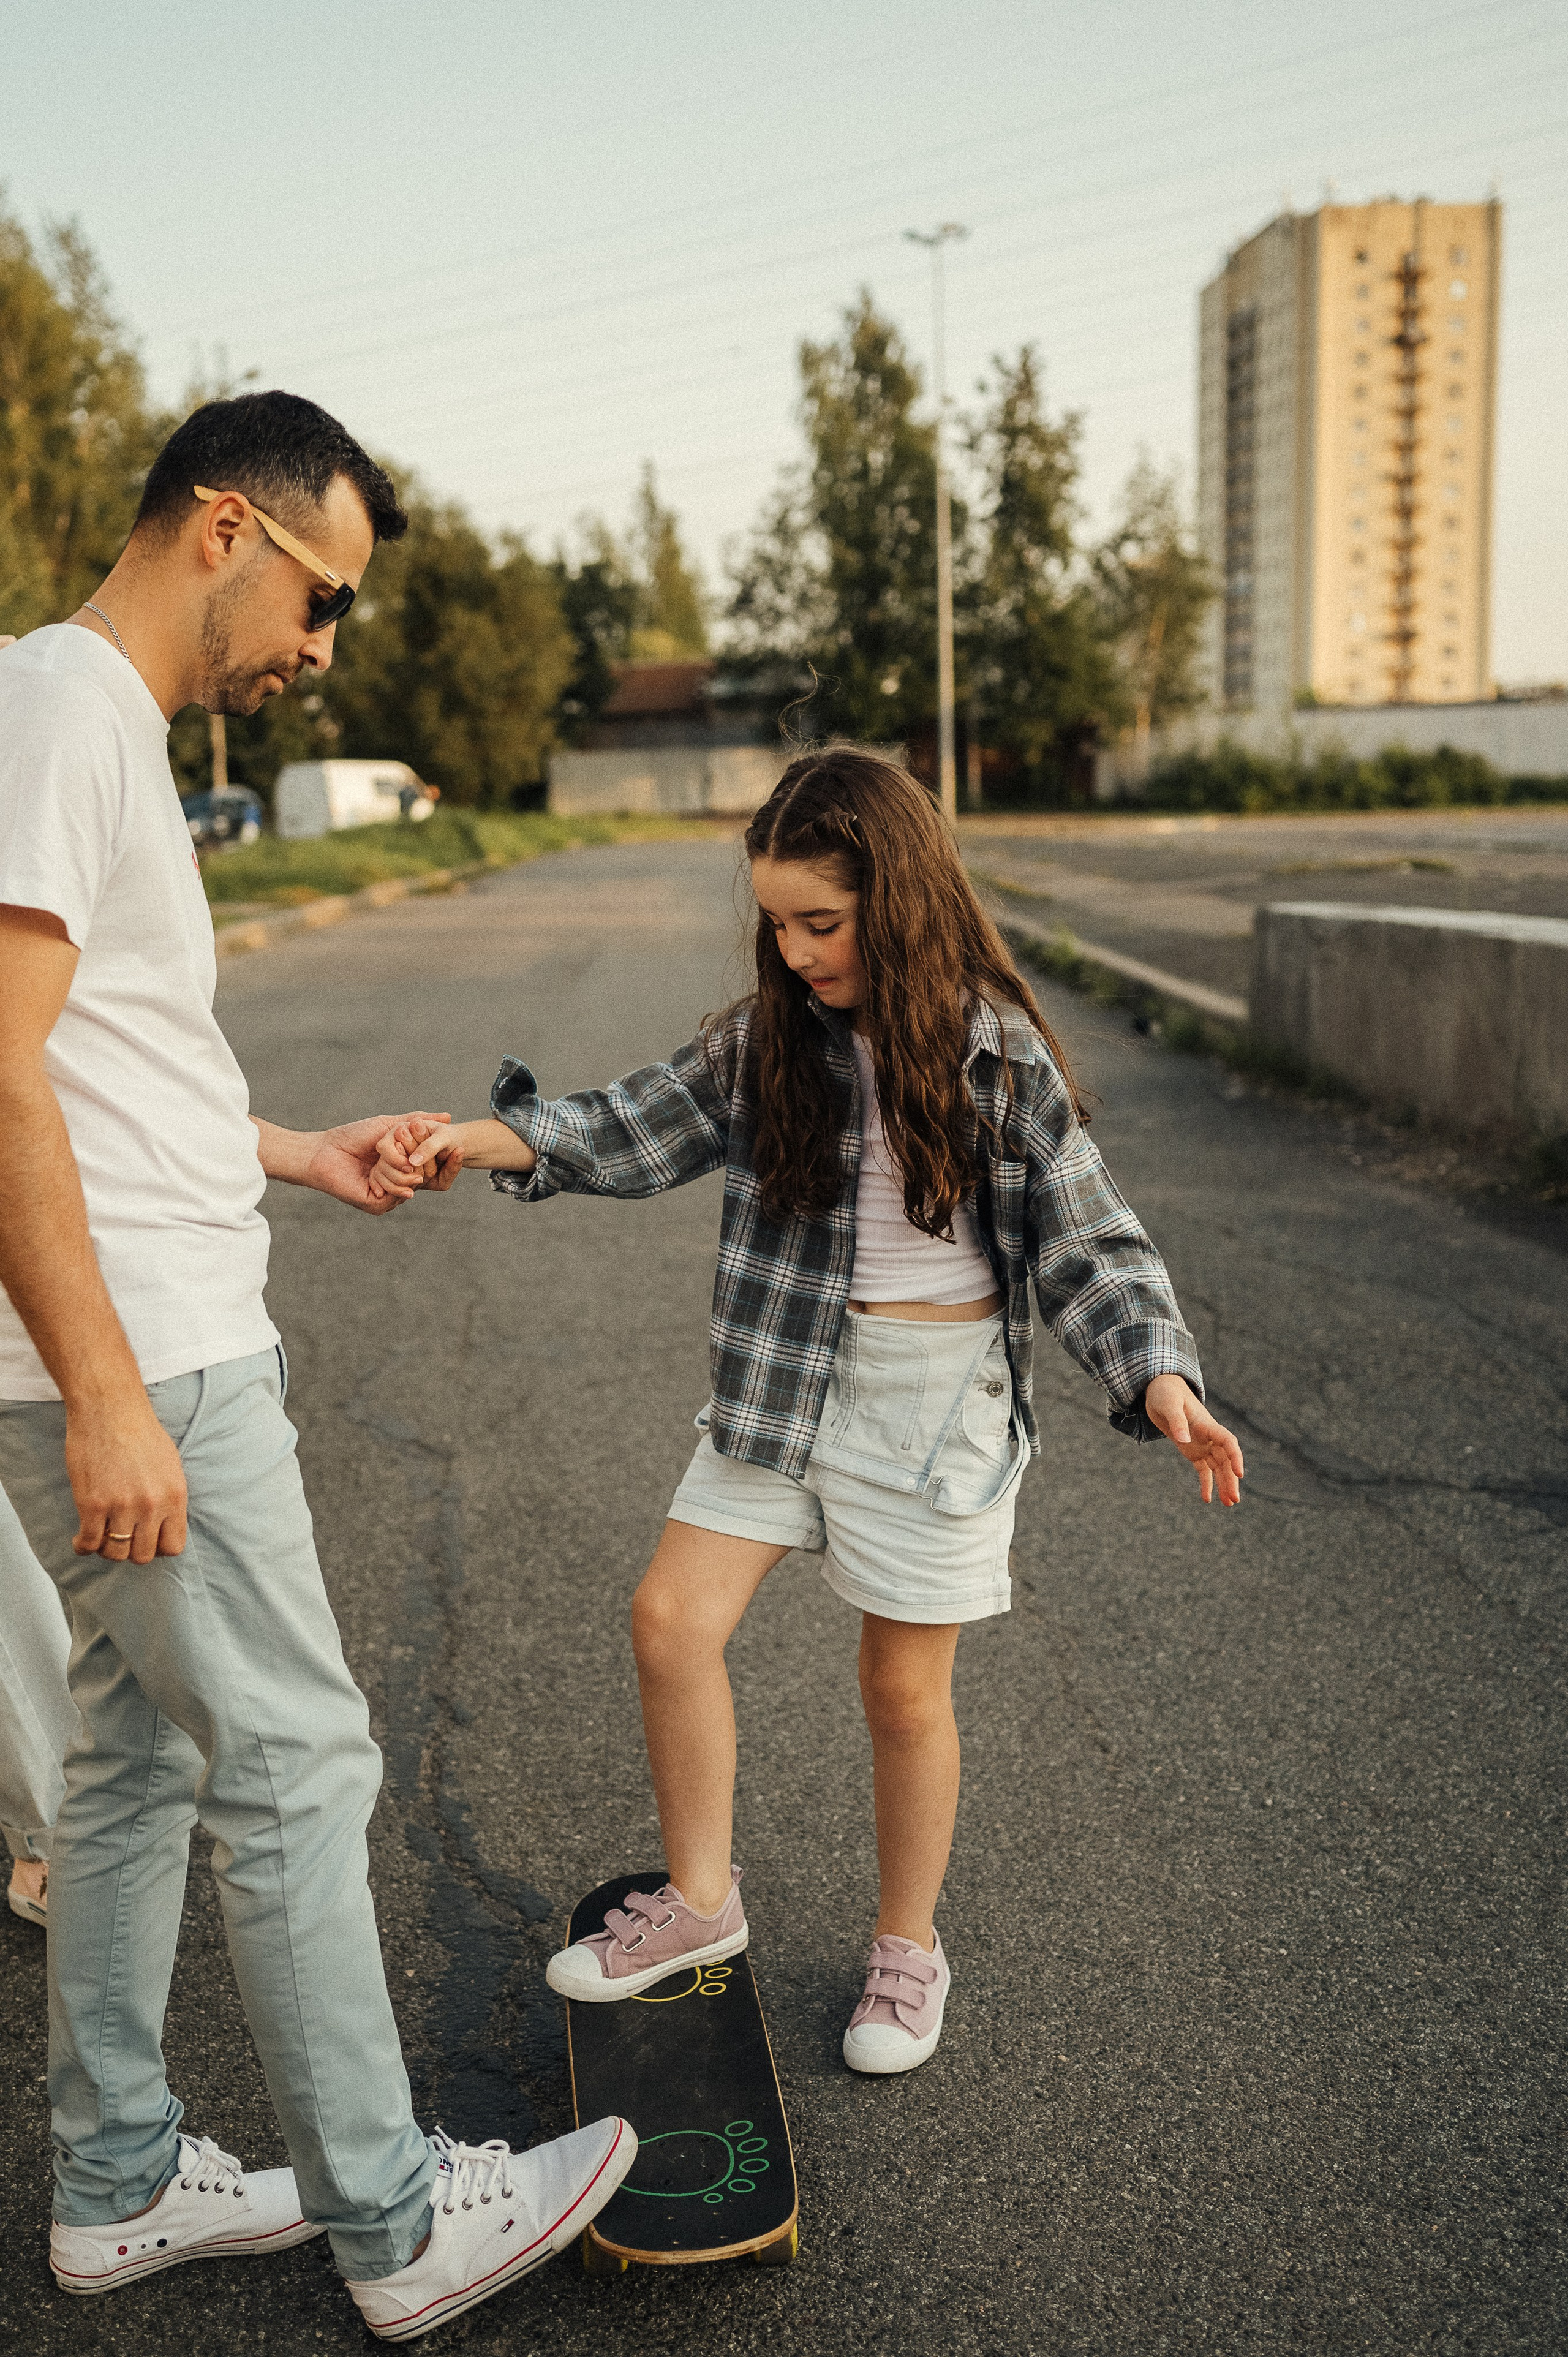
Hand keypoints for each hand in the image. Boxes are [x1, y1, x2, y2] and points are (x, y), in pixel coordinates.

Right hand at [66, 1394, 187, 1560]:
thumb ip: (168, 1497)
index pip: (174, 1546)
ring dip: (106, 1550)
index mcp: (175, 1497)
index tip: (146, 1540)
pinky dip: (83, 1547)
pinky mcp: (92, 1504)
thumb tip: (165, 1522)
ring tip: (100, 1538)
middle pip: (143, 1555)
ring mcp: (121, 1507)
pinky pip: (88, 1543)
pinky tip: (80, 1540)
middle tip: (120, 1539)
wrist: (109, 1409)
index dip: (158, 1548)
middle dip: (131, 1551)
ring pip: (115, 1554)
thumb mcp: (170, 1465)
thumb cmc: (139, 1431)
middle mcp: (151, 1506)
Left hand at [304, 1113, 451, 1212]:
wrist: (324, 1151)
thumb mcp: (389, 1125)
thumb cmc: (353, 1136)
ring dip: (395, 1168)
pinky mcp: (376, 1205)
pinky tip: (374, 1170)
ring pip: (409, 1186)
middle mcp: (397, 1182)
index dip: (438, 1156)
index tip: (454, 1146)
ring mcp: (388, 1195)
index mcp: (402, 1167)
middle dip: (414, 1158)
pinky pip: (395, 1195)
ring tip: (377, 1158)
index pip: (429, 1166)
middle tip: (395, 1145)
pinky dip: (388, 1179)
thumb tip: (449, 1117)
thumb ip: (416, 1121)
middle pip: (423, 1176)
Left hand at [1144, 1375, 1243, 1505]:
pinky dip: (1206, 1483)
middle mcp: (1208, 1436)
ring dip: (1223, 1484)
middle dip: (1231, 1480)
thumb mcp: (1169, 1405)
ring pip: (1217, 1467)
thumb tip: (1184, 1440)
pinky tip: (1207, 1499)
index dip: (1236, 1457)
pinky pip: (1203, 1469)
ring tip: (1229, 1504)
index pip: (1228, 1442)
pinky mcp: (1191, 1450)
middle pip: (1225, 1460)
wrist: (1160, 1389)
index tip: (1240, 1474)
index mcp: (1207, 1424)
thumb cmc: (1166, 1393)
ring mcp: (1201, 1444)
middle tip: (1234, 1501)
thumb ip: (1177, 1421)